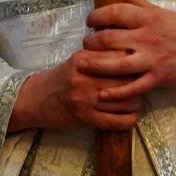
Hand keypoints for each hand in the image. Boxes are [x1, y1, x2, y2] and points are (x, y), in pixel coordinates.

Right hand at [8, 55, 141, 131]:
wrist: (34, 100)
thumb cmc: (62, 78)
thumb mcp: (79, 60)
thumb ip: (102, 56)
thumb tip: (134, 53)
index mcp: (85, 59)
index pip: (121, 57)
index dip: (134, 62)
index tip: (138, 66)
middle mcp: (85, 77)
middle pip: (127, 79)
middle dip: (139, 83)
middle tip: (141, 86)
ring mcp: (84, 99)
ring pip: (125, 101)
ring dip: (136, 103)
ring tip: (134, 101)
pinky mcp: (84, 118)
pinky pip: (116, 121)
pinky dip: (129, 120)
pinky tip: (130, 117)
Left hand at [77, 0, 175, 100]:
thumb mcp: (164, 13)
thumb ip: (140, 3)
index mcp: (150, 18)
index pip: (115, 12)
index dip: (96, 16)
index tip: (90, 21)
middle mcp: (149, 36)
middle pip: (109, 38)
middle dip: (90, 42)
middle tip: (86, 44)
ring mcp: (153, 58)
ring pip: (115, 64)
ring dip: (95, 65)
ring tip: (83, 64)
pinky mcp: (158, 77)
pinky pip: (132, 87)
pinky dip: (115, 92)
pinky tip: (102, 93)